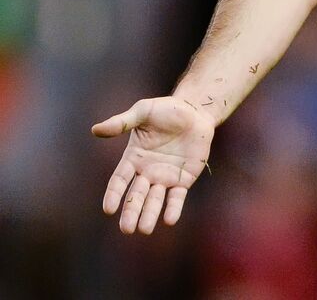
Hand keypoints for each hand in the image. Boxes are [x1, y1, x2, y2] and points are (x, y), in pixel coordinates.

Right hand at [92, 97, 215, 233]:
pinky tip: (170, 220)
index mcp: (133, 158)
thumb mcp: (143, 112)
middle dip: (131, 212)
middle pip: (136, 195)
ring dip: (150, 214)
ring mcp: (165, 177)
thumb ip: (122, 122)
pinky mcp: (184, 179)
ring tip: (145, 230)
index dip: (114, 194)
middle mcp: (147, 172)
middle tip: (127, 229)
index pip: (119, 180)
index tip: (109, 209)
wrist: (196, 111)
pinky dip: (173, 208)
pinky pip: (177, 196)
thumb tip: (95, 130)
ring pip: (155, 199)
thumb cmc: (167, 110)